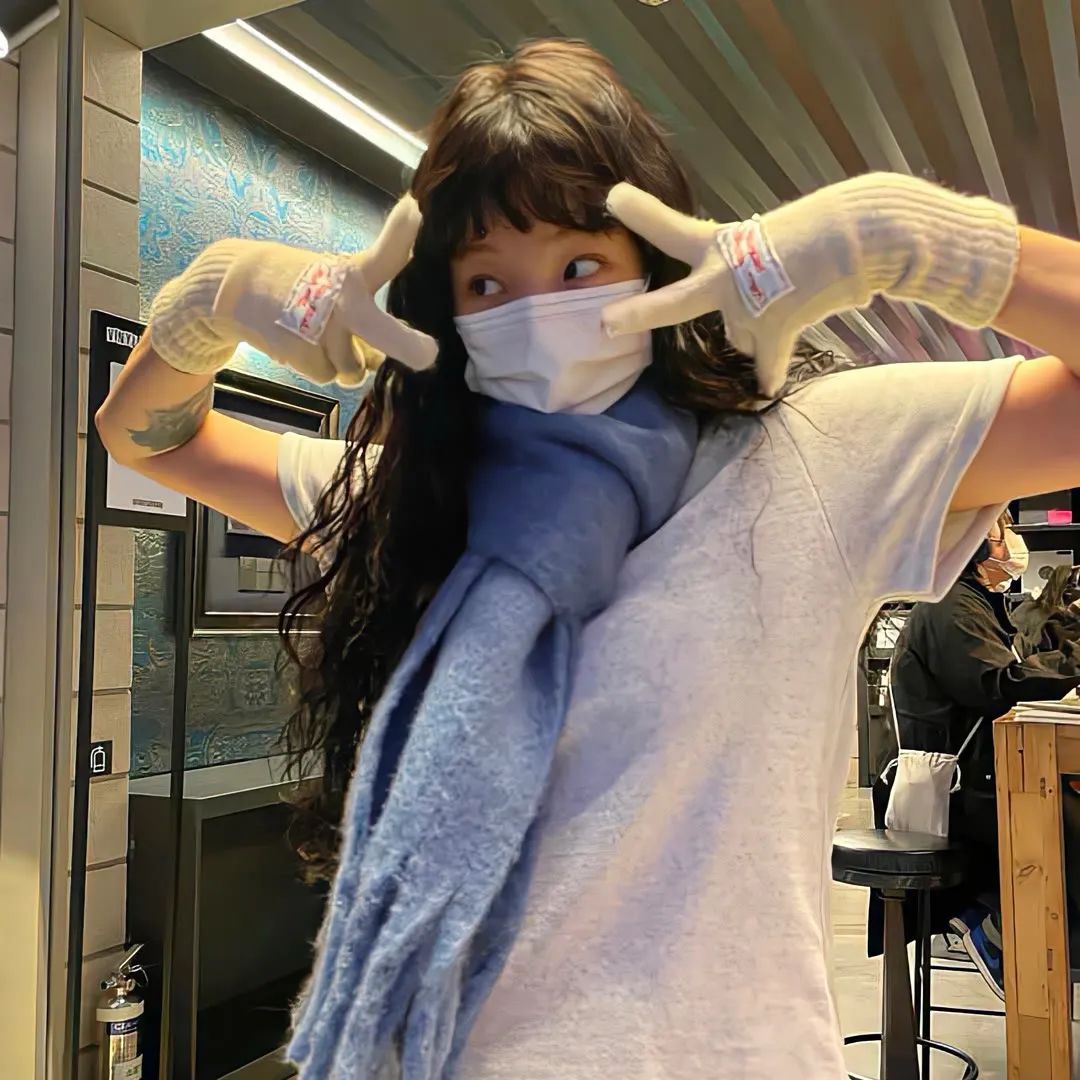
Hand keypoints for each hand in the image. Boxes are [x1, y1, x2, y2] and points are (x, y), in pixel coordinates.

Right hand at [149, 195, 436, 385]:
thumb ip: (370, 313)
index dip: (401, 235)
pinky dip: (321, 368)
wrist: (238, 290)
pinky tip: (303, 344)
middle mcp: (338, 300)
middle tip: (428, 355)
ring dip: (346, 363)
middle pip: (378, 328)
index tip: (415, 211)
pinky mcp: (300, 353)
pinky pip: (329, 377)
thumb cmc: (302, 286)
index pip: (383, 254)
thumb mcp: (338, 280)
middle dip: (407, 345)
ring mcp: (319, 329)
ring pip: (353, 368)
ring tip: (323, 338)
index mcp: (351, 274)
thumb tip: (383, 357)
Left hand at [601, 175, 1017, 397]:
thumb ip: (744, 280)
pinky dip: (770, 373)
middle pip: (677, 303)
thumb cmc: (822, 229)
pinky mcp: (776, 327)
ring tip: (792, 301)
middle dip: (641, 313)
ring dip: (760, 330)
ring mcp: (748, 305)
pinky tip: (767, 388)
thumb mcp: (770, 242)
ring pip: (743, 337)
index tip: (611, 197)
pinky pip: (769, 362)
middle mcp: (726, 276)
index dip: (642, 213)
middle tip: (606, 324)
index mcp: (721, 245)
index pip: (672, 229)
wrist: (864, 233)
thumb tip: (745, 335)